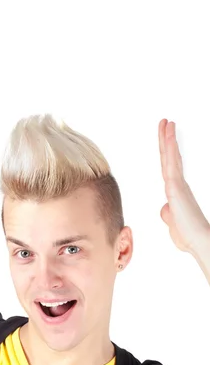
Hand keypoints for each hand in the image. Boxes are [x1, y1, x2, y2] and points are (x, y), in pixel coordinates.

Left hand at [158, 119, 209, 253]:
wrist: (199, 242)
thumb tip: (165, 208)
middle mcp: (178, 185)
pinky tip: (167, 139)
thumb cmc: (188, 236)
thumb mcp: (173, 224)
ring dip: (167, 140)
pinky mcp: (176, 188)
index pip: (170, 167)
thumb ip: (169, 214)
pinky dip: (169, 151)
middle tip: (165, 122)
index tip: (166, 138)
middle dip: (167, 140)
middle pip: (170, 158)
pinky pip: (170, 166)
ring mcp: (177, 185)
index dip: (168, 152)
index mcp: (176, 192)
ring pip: (170, 158)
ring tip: (166, 123)